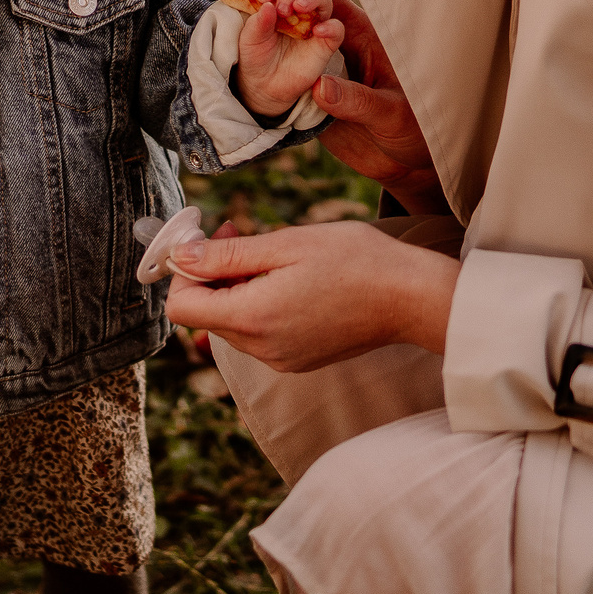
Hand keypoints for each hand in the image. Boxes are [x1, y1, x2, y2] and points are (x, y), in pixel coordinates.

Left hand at [164, 220, 459, 372]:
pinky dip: (260, 304)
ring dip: (237, 287)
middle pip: (206, 314)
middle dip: (212, 273)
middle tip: (239, 233)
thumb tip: (181, 256)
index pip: (181, 306)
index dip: (183, 271)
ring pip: (232, 322)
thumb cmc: (356, 261)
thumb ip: (228, 255)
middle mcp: (261, 349)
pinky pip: (259, 333)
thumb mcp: (286, 244)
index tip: (205, 240)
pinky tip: (290, 280)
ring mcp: (280, 359)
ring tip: (272, 256)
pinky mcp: (297, 360)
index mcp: (254, 318)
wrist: (411, 298)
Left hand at [237, 0, 346, 116]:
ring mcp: (312, 23)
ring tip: (298, 8)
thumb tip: (267, 5)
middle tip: (280, 8)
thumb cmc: (255, 56)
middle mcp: (295, 8)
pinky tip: (318, 31)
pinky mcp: (325, 42)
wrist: (264, 86)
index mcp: (274, 0)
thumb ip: (257, 23)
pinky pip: (336, 29)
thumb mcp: (249, 40)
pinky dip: (331, 26)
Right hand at [255, 0, 445, 212]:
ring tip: (239, 17)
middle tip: (257, 5)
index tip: (284, 0)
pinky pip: (279, 63)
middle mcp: (336, 41)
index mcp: (363, 34)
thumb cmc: (412, 131)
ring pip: (284, 31)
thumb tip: (319, 87)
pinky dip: (258, 51)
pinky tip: (237, 49)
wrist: (404, 161)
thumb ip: (357, 101)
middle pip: (300, 7)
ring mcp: (318, 62)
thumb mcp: (390, 116)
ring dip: (262, 21)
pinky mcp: (306, 87)